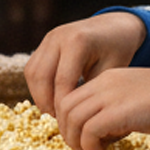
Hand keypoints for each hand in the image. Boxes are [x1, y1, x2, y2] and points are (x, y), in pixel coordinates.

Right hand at [24, 12, 147, 118]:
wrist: (115, 26)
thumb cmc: (118, 50)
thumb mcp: (112, 71)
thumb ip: (92, 91)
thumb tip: (76, 116)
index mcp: (77, 42)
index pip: (62, 81)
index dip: (63, 105)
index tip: (70, 123)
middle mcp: (58, 37)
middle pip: (40, 76)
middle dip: (46, 102)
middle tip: (59, 120)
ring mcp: (48, 38)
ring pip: (32, 73)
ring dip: (39, 95)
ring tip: (54, 111)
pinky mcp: (44, 43)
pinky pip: (32, 68)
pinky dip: (38, 86)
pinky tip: (51, 99)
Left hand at [53, 67, 149, 149]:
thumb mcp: (135, 98)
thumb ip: (115, 108)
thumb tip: (100, 132)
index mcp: (108, 77)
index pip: (72, 96)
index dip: (68, 119)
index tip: (78, 135)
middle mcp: (105, 83)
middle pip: (65, 106)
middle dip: (66, 131)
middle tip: (79, 147)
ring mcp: (110, 96)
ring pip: (72, 119)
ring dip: (75, 140)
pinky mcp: (118, 112)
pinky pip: (88, 131)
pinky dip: (88, 146)